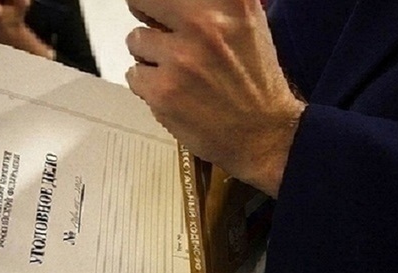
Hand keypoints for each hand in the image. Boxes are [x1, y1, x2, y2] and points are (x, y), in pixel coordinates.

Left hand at [125, 0, 306, 197]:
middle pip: (141, 0)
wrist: (263, 134)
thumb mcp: (245, 23)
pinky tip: (174, 93)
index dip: (159, 1)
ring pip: (135, 40)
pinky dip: (148, 85)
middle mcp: (204, 23)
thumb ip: (209, 5)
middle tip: (159, 32)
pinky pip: (134, 75)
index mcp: (229, 1)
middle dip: (147, 15)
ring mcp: (181, 58)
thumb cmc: (254, 81)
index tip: (161, 9)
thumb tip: (166, 3)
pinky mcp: (163, 91)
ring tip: (177, 72)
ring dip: (150, 56)